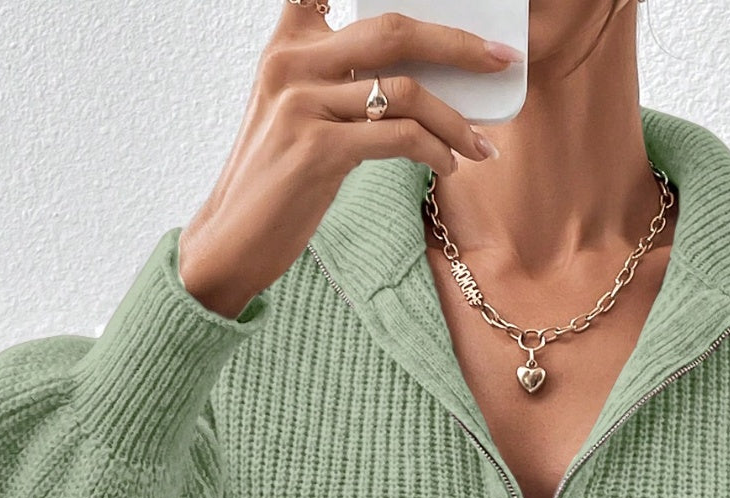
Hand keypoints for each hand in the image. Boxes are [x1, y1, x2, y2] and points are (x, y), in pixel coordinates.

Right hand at [177, 6, 512, 317]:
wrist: (231, 241)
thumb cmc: (275, 184)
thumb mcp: (296, 117)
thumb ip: (338, 85)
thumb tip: (416, 84)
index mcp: (287, 47)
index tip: (440, 9)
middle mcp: (291, 64)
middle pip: (393, 30)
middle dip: (457, 44)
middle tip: (498, 61)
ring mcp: (302, 104)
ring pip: (404, 90)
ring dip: (455, 119)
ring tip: (478, 146)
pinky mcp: (317, 149)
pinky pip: (398, 137)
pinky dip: (434, 150)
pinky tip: (447, 166)